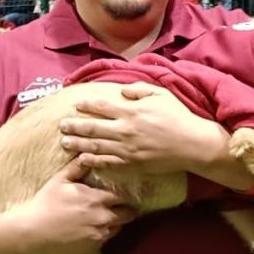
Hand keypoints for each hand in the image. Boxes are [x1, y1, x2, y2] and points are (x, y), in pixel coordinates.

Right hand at [18, 159, 136, 253]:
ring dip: (117, 222)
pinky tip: (95, 227)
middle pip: (128, 214)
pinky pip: (107, 238)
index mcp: (96, 199)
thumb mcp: (60, 180)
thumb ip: (77, 167)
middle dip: (127, 209)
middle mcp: (102, 217)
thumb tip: (86, 154)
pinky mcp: (94, 246)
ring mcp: (99, 234)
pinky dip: (105, 232)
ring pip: (120, 227)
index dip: (124, 195)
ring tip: (109, 216)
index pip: (123, 196)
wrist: (34, 231)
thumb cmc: (46, 203)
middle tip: (123, 206)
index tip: (123, 194)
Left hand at [59, 83, 216, 174]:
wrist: (192, 144)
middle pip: (93, 128)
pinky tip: (82, 160)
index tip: (76, 105)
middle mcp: (125, 129)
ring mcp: (126, 148)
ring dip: (78, 145)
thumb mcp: (161, 94)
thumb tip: (122, 92)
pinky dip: (93, 162)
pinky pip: (107, 163)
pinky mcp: (131, 164)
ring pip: (95, 147)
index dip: (87, 105)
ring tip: (64, 143)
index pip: (102, 106)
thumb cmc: (178, 117)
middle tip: (62, 126)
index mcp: (131, 111)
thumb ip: (140, 90)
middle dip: (75, 127)